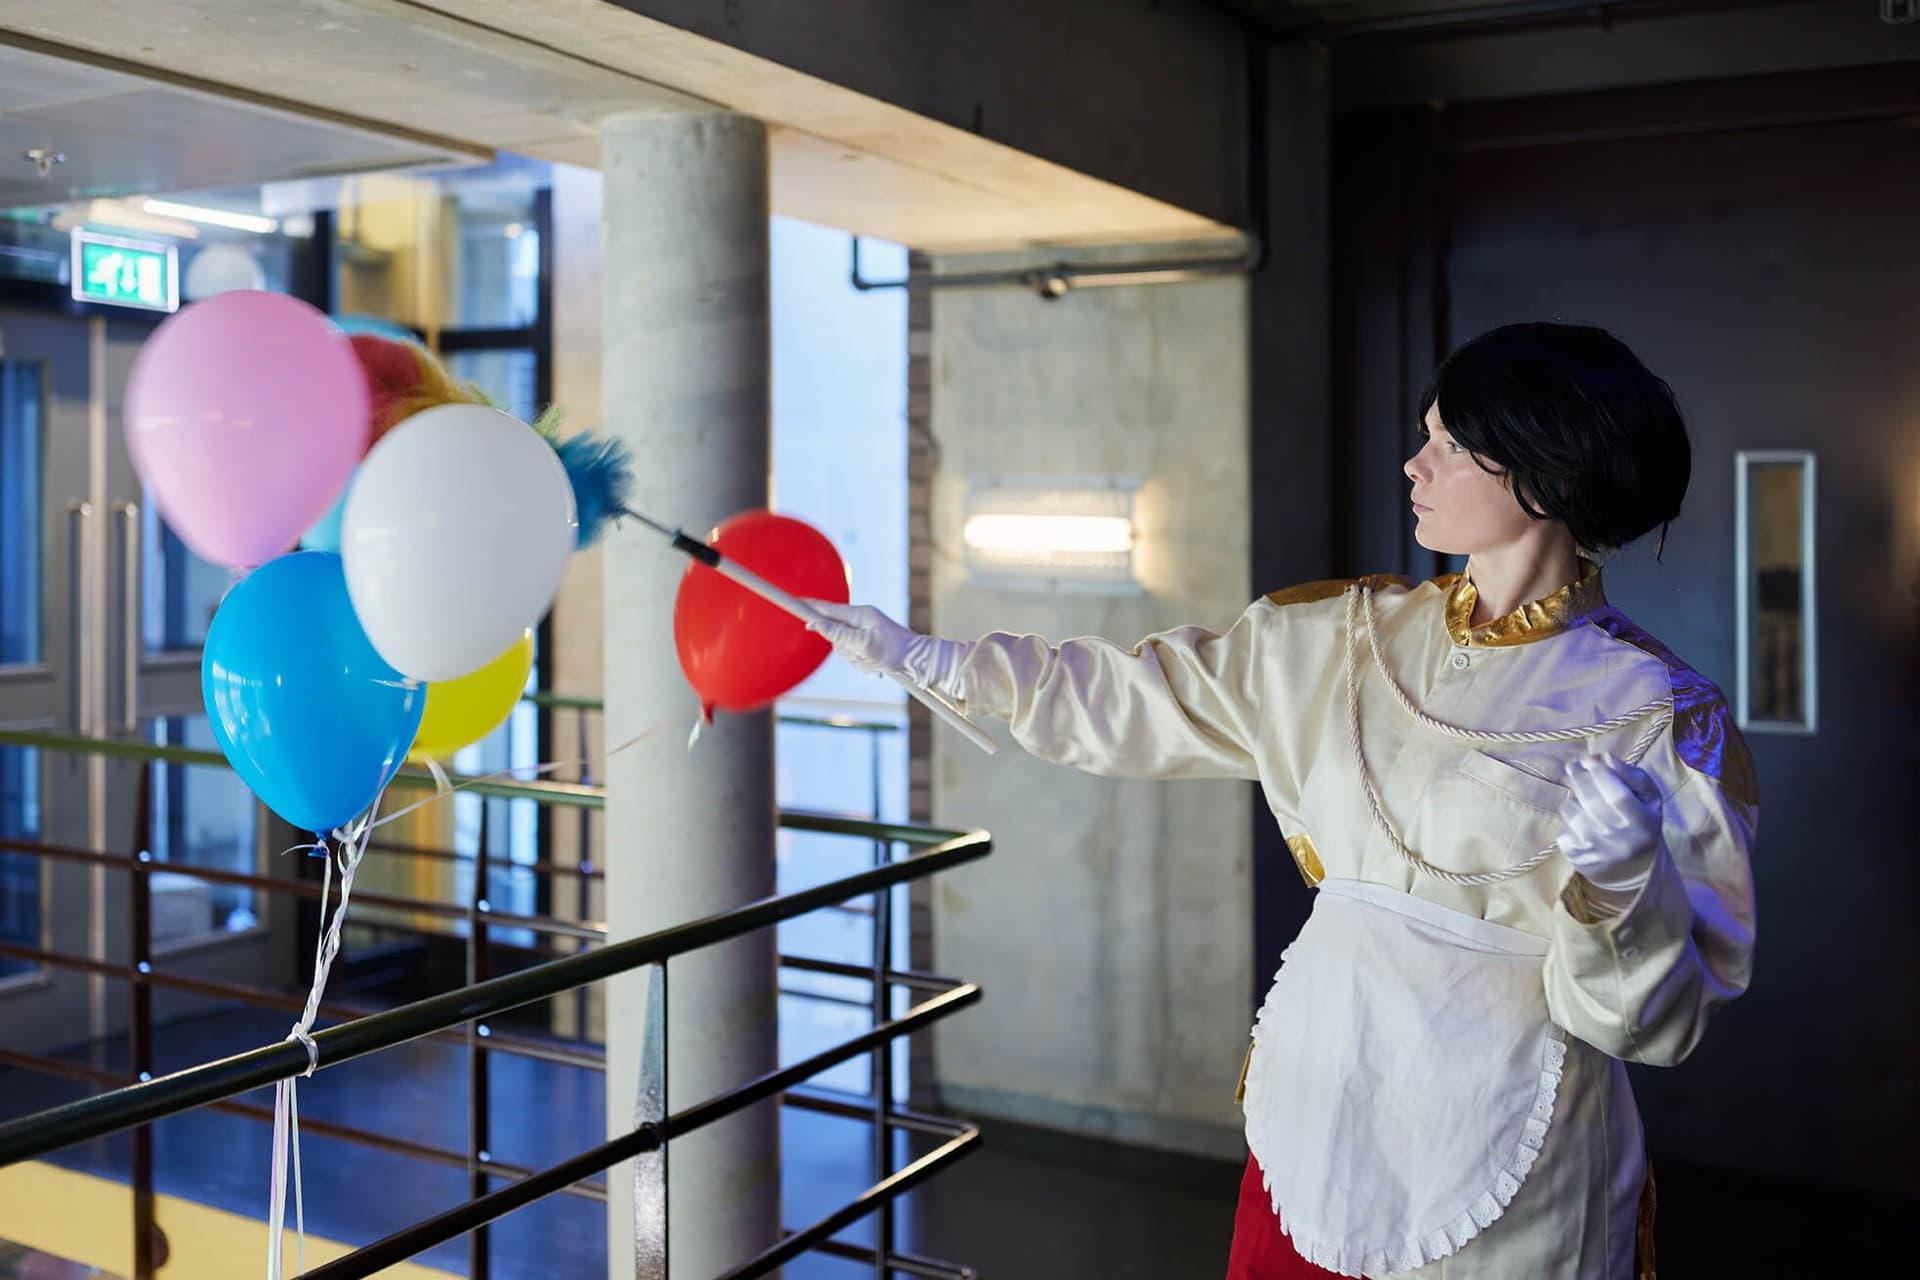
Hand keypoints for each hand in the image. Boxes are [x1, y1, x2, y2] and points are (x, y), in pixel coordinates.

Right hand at [802, 600, 969, 696]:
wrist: (919, 662)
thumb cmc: (895, 652)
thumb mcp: (864, 645)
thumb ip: (838, 634)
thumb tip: (814, 624)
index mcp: (859, 614)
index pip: (826, 608)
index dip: (808, 606)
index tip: (792, 601)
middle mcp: (860, 620)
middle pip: (833, 633)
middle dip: (843, 648)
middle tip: (862, 656)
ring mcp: (864, 631)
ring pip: (843, 646)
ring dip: (854, 659)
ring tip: (873, 663)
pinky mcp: (868, 642)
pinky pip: (853, 654)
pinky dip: (861, 663)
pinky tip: (875, 666)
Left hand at [1556, 751, 1665, 896]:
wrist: (1632, 867)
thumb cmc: (1640, 822)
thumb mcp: (1649, 799)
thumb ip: (1632, 776)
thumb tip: (1604, 757)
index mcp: (1643, 824)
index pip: (1617, 795)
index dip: (1600, 773)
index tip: (1589, 758)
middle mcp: (1620, 841)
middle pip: (1591, 801)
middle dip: (1579, 776)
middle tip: (1574, 765)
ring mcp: (1596, 851)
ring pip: (1572, 810)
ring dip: (1573, 797)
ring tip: (1583, 797)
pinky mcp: (1576, 857)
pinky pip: (1563, 826)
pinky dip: (1569, 817)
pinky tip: (1581, 818)